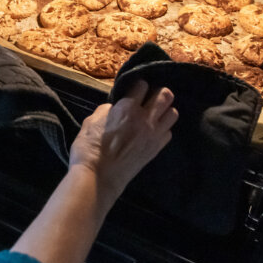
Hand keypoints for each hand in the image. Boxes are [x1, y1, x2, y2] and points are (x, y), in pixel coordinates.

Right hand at [69, 81, 177, 203]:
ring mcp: (154, 135)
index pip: (142, 85)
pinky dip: (163, 129)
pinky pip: (168, 132)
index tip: (133, 89)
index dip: (137, 85)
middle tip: (149, 97)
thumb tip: (115, 107)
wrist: (98, 177)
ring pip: (173, 113)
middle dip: (158, 92)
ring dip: (164, 110)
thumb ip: (107, 110)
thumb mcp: (91, 121)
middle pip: (165, 95)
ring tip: (154, 114)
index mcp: (127, 108)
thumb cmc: (89, 148)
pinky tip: (153, 131)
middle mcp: (145, 118)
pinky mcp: (156, 149)